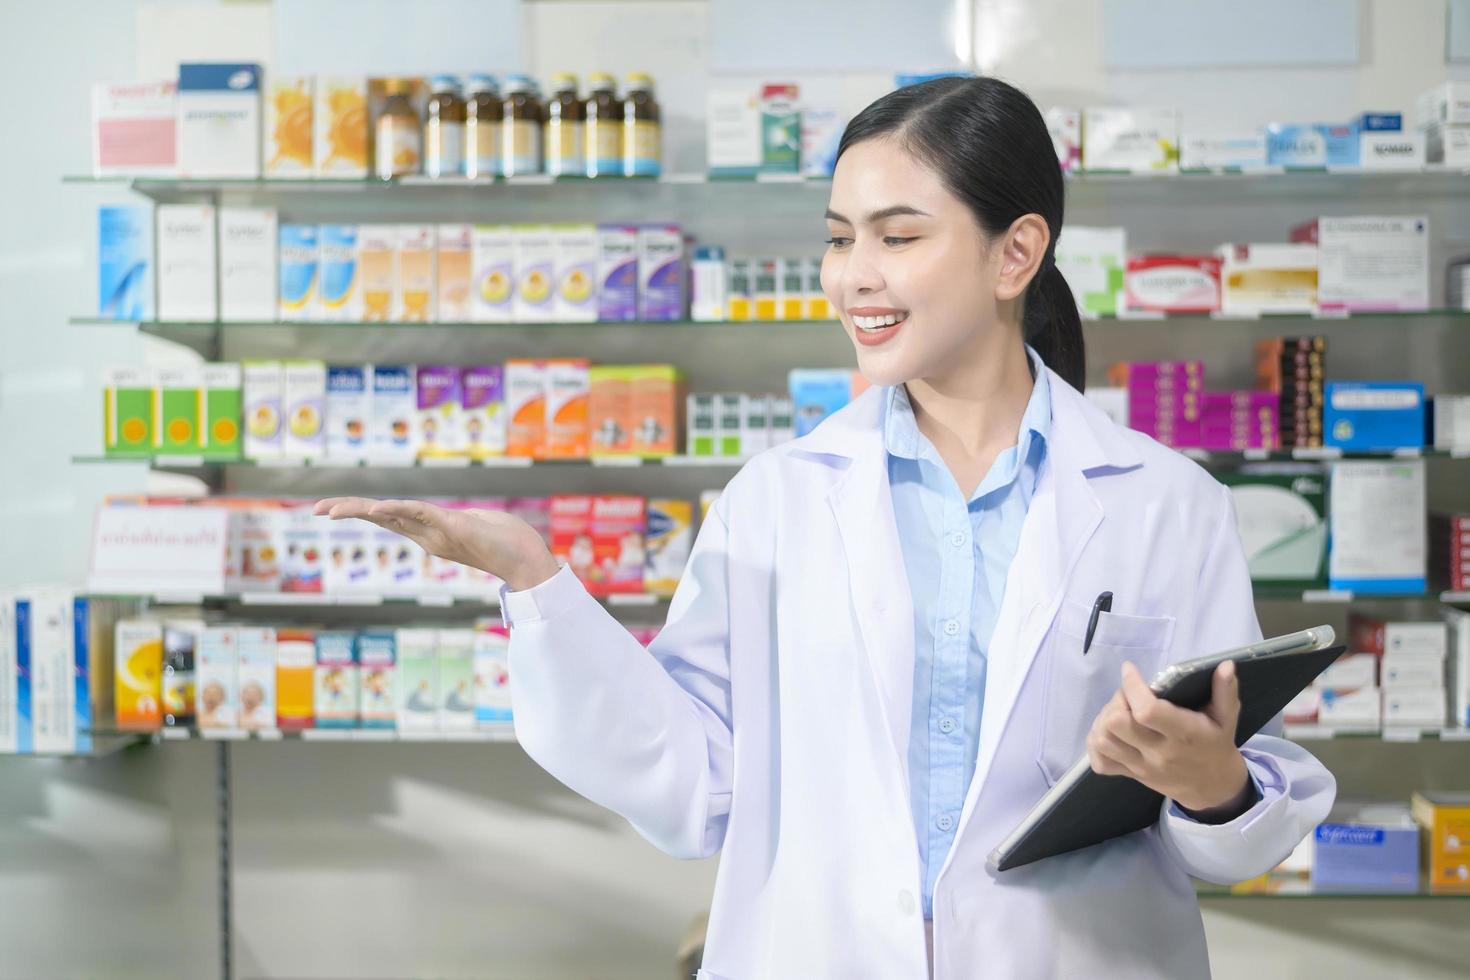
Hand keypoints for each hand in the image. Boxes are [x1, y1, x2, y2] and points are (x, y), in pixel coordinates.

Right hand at [313, 497, 560, 590]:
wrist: (530, 561)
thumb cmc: (509, 542)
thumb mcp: (479, 525)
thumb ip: (463, 521)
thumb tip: (460, 520)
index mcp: (431, 531)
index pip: (390, 517)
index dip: (361, 510)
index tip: (332, 508)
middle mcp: (429, 534)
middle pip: (381, 518)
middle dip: (348, 512)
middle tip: (315, 509)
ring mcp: (439, 532)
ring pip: (394, 517)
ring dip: (362, 511)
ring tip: (331, 509)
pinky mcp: (455, 528)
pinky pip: (422, 516)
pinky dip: (398, 511)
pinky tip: (377, 509)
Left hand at [1086, 659, 1251, 815]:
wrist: (1212, 786)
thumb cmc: (1215, 744)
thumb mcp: (1227, 717)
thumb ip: (1225, 690)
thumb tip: (1226, 665)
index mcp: (1183, 735)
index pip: (1147, 711)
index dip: (1132, 686)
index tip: (1130, 669)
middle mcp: (1158, 753)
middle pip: (1117, 724)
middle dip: (1117, 701)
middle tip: (1129, 695)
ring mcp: (1141, 767)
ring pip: (1103, 741)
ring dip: (1104, 719)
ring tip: (1119, 710)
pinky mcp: (1130, 775)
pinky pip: (1100, 762)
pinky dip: (1096, 743)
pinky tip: (1109, 730)